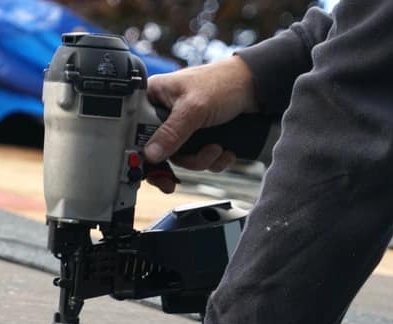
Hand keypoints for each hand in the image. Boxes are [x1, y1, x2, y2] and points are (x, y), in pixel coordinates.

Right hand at [144, 56, 259, 193]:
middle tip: (189, 168)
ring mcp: (181, 126)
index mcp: (153, 98)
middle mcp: (164, 113)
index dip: (142, 154)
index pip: (136, 132)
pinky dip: (212, 161)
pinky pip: (197, 159)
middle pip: (158, 151)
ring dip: (201, 160)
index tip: (153, 170)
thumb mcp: (194, 108)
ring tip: (216, 148)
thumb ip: (171, 132)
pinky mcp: (197, 136)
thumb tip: (150, 155)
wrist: (257, 86)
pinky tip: (224, 150)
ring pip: (180, 158)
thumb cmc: (223, 83)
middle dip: (182, 161)